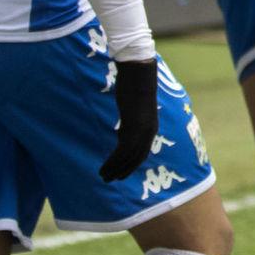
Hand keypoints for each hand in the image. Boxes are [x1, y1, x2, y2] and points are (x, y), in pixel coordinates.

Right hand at [100, 57, 160, 181]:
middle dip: (124, 171)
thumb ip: (131, 121)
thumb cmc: (135, 86)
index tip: (122, 173)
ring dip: (115, 169)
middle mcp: (148, 132)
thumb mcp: (134, 108)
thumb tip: (123, 132)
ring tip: (103, 177)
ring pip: (128, 158)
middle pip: (137, 158)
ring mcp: (141, 130)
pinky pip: (121, 152)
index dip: (132, 165)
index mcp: (150, 127)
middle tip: (111, 180)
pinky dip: (112, 162)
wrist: (139, 74)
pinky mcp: (132, 127)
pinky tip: (103, 168)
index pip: (142, 153)